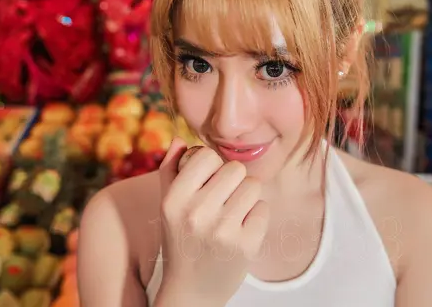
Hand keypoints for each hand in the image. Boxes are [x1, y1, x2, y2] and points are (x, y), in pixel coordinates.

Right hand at [158, 138, 268, 305]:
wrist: (191, 291)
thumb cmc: (181, 240)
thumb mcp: (167, 206)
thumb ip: (170, 170)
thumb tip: (180, 139)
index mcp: (174, 200)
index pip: (207, 156)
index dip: (212, 167)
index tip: (208, 182)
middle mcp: (196, 213)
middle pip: (235, 169)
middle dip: (233, 181)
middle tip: (223, 201)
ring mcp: (222, 230)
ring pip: (253, 186)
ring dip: (247, 197)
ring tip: (233, 214)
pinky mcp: (246, 245)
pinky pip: (264, 208)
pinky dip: (257, 217)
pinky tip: (241, 230)